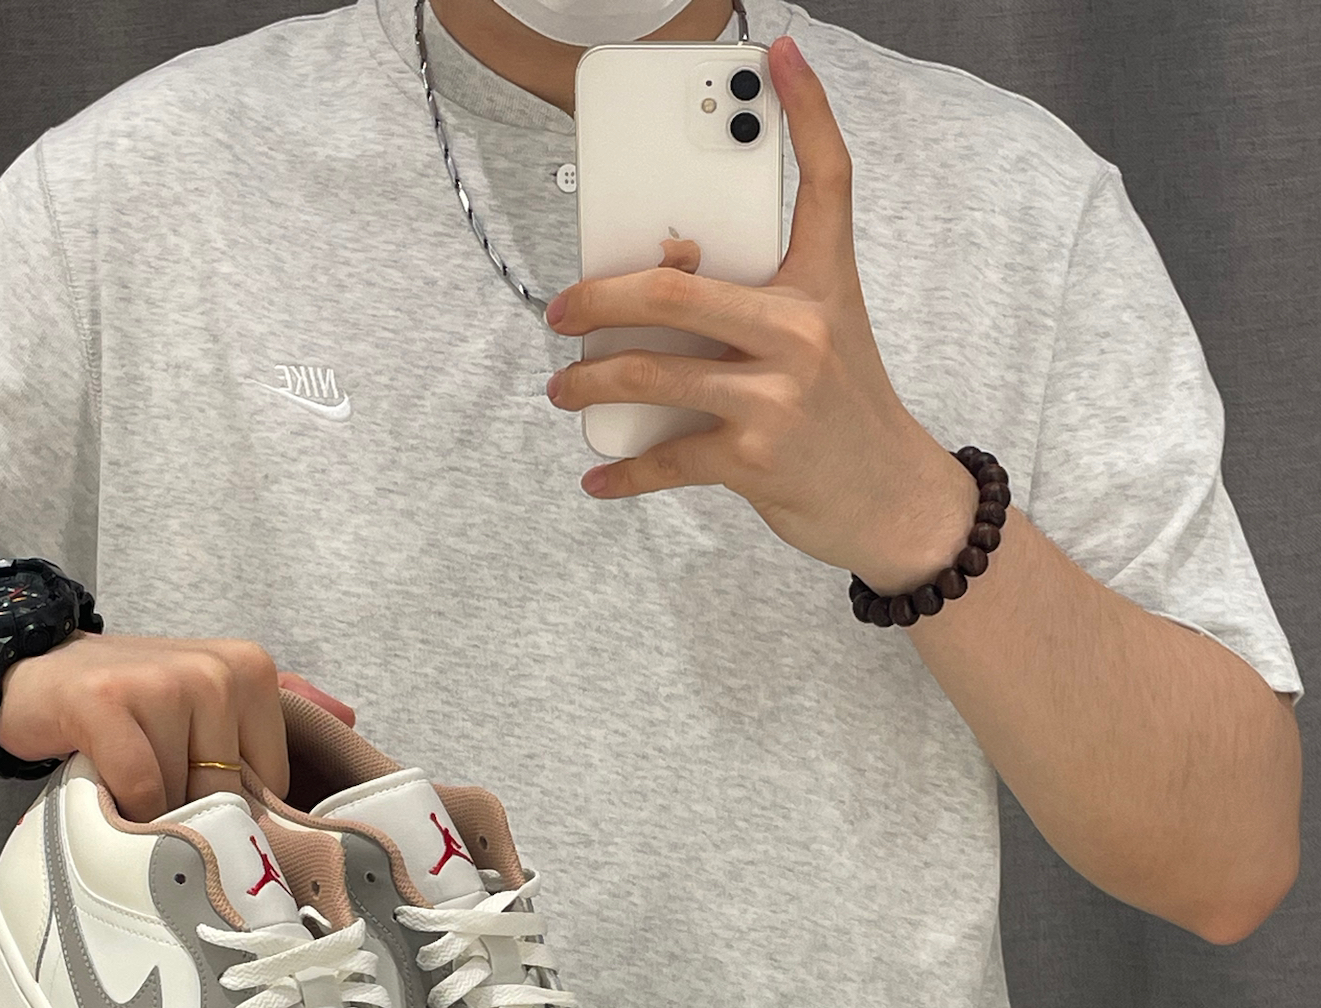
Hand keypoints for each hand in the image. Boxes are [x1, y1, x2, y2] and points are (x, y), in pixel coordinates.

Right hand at [0, 635, 354, 822]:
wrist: (36, 674)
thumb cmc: (134, 703)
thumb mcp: (211, 699)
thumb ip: (280, 707)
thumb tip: (348, 718)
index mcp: (251, 671)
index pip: (272, 783)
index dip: (236, 808)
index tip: (198, 792)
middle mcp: (215, 671)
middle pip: (230, 795)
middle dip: (193, 811)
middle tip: (155, 785)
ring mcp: (163, 683)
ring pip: (184, 797)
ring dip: (152, 809)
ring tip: (127, 778)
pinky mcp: (108, 703)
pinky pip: (141, 789)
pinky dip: (124, 805)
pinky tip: (107, 786)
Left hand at [543, 35, 975, 592]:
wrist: (895, 502)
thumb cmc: (847, 415)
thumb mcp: (827, 338)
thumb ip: (759, 300)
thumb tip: (673, 268)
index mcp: (823, 287)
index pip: (825, 182)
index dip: (807, 111)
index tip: (780, 55)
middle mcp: (801, 332)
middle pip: (675, 286)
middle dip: (598, 297)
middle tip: (562, 309)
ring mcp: (775, 397)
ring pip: (652, 372)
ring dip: (590, 384)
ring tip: (567, 388)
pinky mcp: (754, 457)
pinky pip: (666, 458)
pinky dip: (624, 471)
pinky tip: (599, 475)